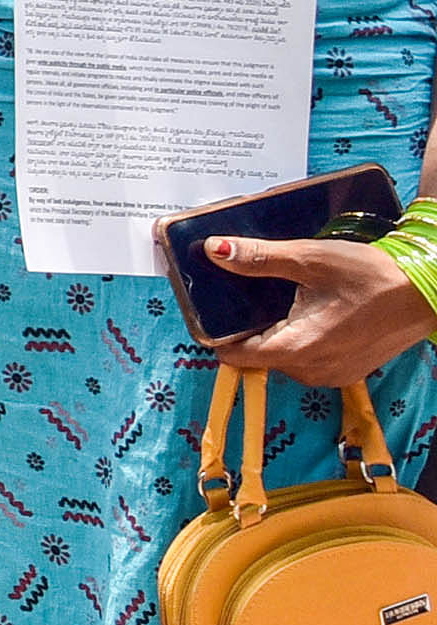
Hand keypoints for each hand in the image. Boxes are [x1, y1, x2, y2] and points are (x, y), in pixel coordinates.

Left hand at [206, 236, 436, 386]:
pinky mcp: (347, 370)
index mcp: (299, 348)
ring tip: (281, 300)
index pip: (237, 356)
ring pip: (283, 358)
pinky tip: (307, 311)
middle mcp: (313, 371)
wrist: (426, 292)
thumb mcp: (310, 259)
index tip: (210, 310)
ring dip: (276, 333)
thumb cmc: (372, 276)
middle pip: (259, 355)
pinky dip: (300, 339)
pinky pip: (308, 359)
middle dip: (248, 328)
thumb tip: (215, 250)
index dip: (218, 334)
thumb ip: (259, 258)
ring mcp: (332, 374)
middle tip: (248, 295)